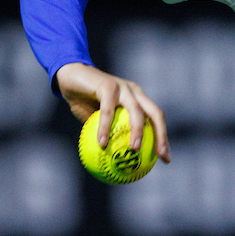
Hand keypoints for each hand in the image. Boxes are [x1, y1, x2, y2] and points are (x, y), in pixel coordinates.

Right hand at [55, 62, 170, 162]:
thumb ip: (109, 134)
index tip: (165, 158)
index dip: (163, 138)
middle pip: (156, 114)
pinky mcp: (108, 86)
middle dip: (162, 135)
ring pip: (137, 111)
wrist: (69, 75)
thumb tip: (114, 161)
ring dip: (138, 131)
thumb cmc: (84, 99)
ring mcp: (123, 88)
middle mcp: (135, 92)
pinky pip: (108, 111)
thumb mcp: (97, 120)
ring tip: (134, 149)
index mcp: (137, 99)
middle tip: (161, 156)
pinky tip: (102, 143)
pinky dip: (105, 128)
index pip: (156, 119)